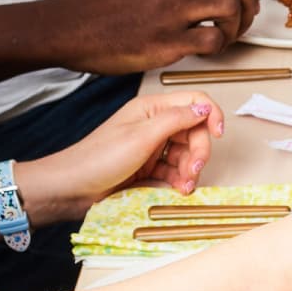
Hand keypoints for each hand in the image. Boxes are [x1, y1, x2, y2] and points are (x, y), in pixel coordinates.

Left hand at [22, 92, 225, 223]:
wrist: (73, 188)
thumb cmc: (99, 158)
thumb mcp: (141, 136)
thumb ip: (176, 119)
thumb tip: (205, 107)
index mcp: (153, 108)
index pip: (194, 101)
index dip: (211, 115)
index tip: (218, 134)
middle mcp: (155, 124)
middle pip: (194, 132)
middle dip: (199, 151)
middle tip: (193, 170)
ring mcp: (152, 147)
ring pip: (187, 154)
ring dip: (190, 170)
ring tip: (183, 186)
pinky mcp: (149, 168)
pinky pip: (175, 171)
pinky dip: (180, 181)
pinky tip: (176, 189)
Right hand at [58, 0, 259, 72]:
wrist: (74, 26)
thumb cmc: (107, 8)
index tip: (243, 2)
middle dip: (250, 8)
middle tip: (240, 25)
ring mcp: (174, 11)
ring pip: (231, 9)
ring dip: (236, 29)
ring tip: (222, 40)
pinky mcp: (167, 41)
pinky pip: (212, 40)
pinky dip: (218, 48)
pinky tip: (204, 52)